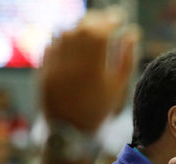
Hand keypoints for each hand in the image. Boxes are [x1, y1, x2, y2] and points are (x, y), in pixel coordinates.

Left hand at [40, 8, 138, 132]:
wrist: (69, 133)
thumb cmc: (98, 111)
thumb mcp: (118, 88)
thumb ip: (127, 58)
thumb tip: (133, 33)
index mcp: (94, 68)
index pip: (103, 30)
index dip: (113, 20)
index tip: (120, 18)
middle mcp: (71, 64)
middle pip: (83, 27)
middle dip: (96, 19)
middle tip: (105, 20)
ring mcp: (54, 67)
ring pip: (66, 33)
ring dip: (79, 27)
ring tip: (89, 30)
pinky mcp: (42, 70)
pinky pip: (51, 45)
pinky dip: (62, 39)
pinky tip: (71, 42)